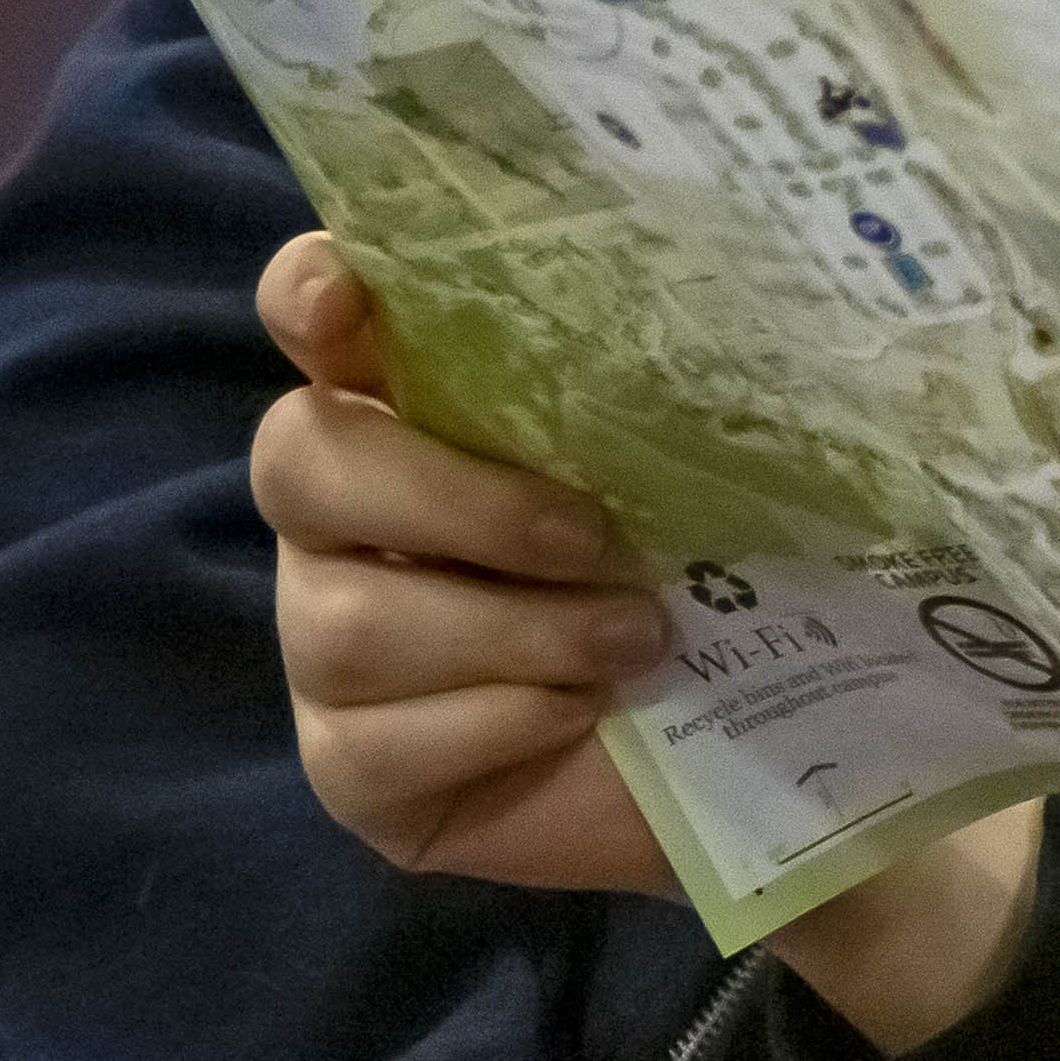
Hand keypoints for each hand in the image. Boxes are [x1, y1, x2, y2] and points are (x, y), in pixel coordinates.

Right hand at [249, 235, 1046, 1048]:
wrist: (758, 749)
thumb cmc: (725, 580)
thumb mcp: (707, 472)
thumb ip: (663, 394)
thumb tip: (728, 308)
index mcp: (421, 411)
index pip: (315, 315)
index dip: (313, 293)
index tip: (350, 293)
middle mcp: (347, 516)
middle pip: (301, 464)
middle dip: (454, 501)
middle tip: (594, 538)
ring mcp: (328, 645)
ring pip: (346, 624)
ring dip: (515, 631)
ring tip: (635, 640)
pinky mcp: (350, 767)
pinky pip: (380, 743)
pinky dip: (501, 723)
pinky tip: (584, 714)